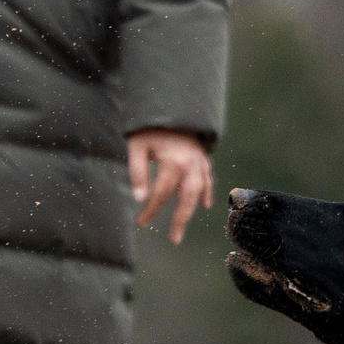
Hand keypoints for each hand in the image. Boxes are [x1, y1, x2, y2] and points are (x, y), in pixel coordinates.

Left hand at [128, 129, 212, 245]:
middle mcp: (190, 165)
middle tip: (174, 239)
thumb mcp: (137, 147)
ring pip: (198, 191)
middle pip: (186, 199)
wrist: (170, 104)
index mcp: (173, 162)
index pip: (161, 194)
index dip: (151, 210)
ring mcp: (199, 162)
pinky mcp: (202, 157)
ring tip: (182, 226)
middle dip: (179, 220)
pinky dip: (206, 191)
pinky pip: (207, 178)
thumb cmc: (149, 126)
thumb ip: (138, 172)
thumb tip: (139, 199)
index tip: (141, 223)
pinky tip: (204, 204)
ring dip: (191, 210)